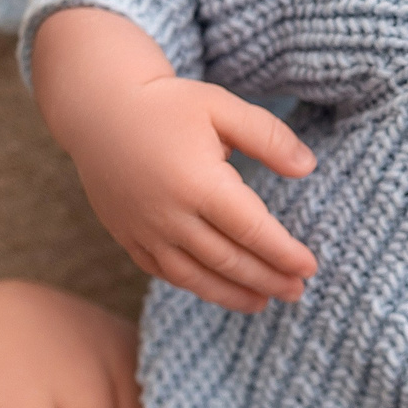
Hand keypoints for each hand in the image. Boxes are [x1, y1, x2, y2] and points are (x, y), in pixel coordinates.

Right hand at [34, 8, 318, 313]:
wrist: (98, 108)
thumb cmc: (167, 104)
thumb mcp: (222, 107)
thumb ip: (269, 136)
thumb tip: (307, 167)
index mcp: (199, 182)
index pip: (253, 231)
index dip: (284, 253)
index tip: (309, 267)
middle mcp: (170, 214)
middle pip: (229, 260)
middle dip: (267, 280)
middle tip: (297, 291)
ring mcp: (145, 230)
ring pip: (196, 277)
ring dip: (233, 294)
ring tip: (263, 302)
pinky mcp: (127, 236)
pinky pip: (164, 273)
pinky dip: (195, 286)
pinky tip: (218, 289)